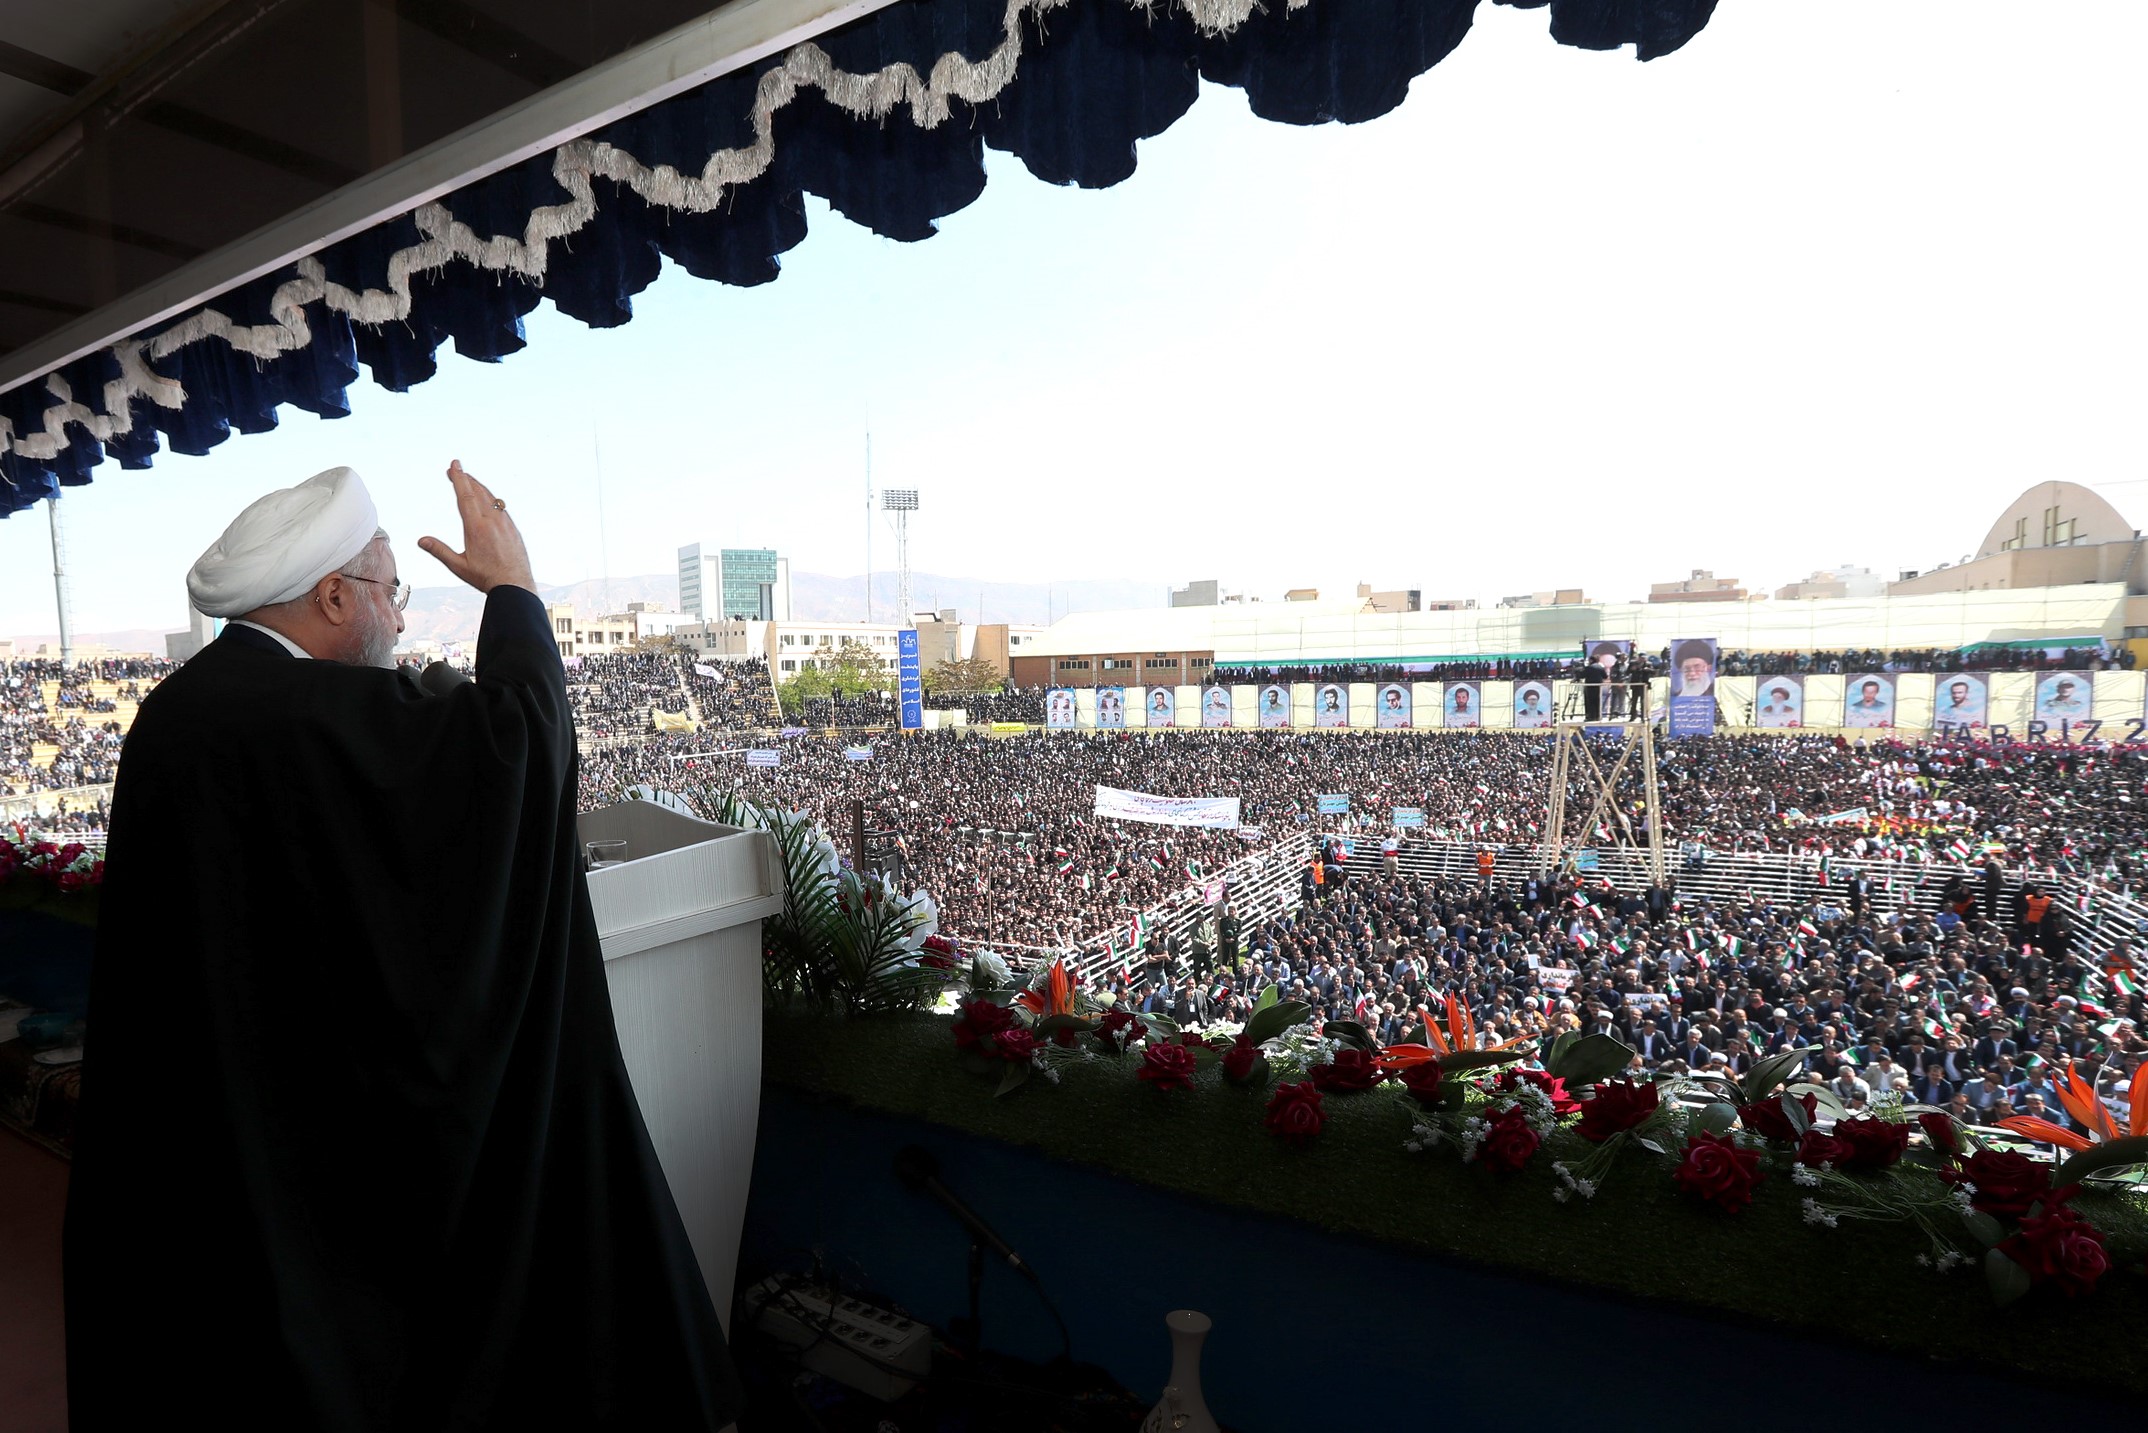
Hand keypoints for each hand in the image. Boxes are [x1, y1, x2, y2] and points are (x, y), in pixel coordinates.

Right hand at [417, 460, 536, 593]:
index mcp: (477, 528)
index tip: (454, 465)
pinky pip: (501, 507)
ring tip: (469, 480)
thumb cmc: (487, 578)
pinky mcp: (514, 529)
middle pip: (478, 492)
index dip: (459, 478)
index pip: (465, 496)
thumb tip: (421, 540)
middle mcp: (493, 521)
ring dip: (479, 486)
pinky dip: (491, 498)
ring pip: (491, 498)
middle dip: (466, 478)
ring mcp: (506, 523)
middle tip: (456, 468)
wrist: (516, 585)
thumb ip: (439, 551)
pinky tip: (487, 499)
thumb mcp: (459, 566)